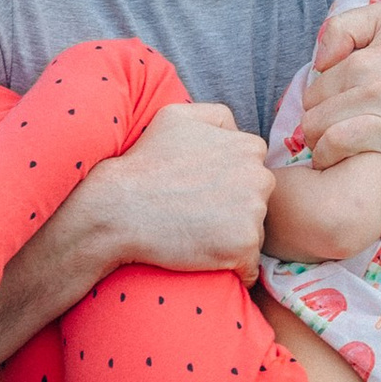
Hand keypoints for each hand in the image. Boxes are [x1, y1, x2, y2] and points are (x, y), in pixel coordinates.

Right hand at [83, 96, 273, 279]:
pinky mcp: (245, 247)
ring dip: (232, 237)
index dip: (226, 183)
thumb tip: (236, 131)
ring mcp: (254, 214)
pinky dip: (232, 265)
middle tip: (197, 213)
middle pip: (257, 201)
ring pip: (254, 231)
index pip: (253, 171)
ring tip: (196, 233)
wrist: (120, 209)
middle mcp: (260, 178)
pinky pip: (249, 264)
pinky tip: (205, 258)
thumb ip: (217, 117)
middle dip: (235, 209)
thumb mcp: (178, 116)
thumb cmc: (145, 162)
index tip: (201, 190)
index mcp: (250, 148)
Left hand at [299, 1, 380, 201]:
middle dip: (315, 136)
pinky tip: (369, 203)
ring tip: (338, 163)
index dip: (317, 107)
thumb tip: (318, 63)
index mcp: (365, 64)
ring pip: (334, 150)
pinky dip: (372, 202)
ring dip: (329, 162)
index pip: (312, 96)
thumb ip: (344, 26)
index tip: (329, 114)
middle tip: (327, 141)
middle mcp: (377, 94)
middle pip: (316, 125)